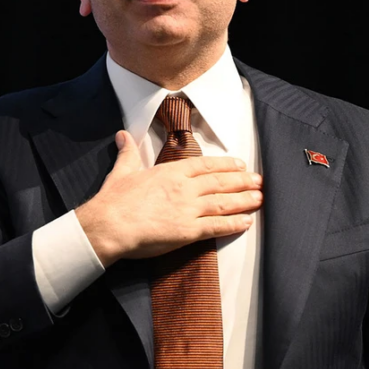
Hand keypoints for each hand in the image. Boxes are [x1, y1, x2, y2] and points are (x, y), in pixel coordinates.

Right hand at [75, 130, 262, 266]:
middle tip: (259, 181)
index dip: (226, 165)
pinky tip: (246, 222)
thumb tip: (122, 136)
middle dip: (242, 181)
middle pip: (220, 182)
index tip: (240, 165)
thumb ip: (128, 153)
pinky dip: (234, 224)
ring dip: (244, 200)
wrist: (109, 225)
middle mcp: (184, 188)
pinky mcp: (188, 232)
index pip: (205, 165)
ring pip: (223, 202)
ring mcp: (188, 209)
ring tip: (259, 198)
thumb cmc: (114, 200)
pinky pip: (216, 227)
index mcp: (171, 172)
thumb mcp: (122, 170)